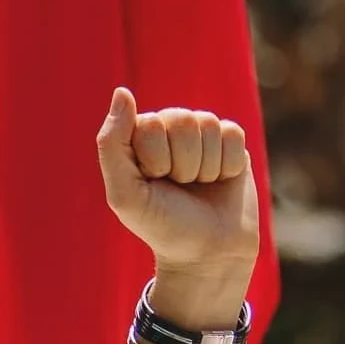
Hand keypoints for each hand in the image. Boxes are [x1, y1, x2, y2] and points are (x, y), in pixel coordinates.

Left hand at [96, 88, 259, 326]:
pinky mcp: (231, 140)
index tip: (153, 184)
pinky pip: (232, 134)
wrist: (205, 252)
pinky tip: (218, 181)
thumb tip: (122, 92)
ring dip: (204, 167)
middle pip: (181, 120)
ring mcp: (201, 132)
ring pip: (208, 126)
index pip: (148, 125)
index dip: (154, 161)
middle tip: (178, 187)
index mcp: (137, 137)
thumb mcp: (125, 193)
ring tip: (197, 186)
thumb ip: (112, 144)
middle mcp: (168, 128)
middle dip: (181, 164)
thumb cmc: (159, 224)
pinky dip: (226, 166)